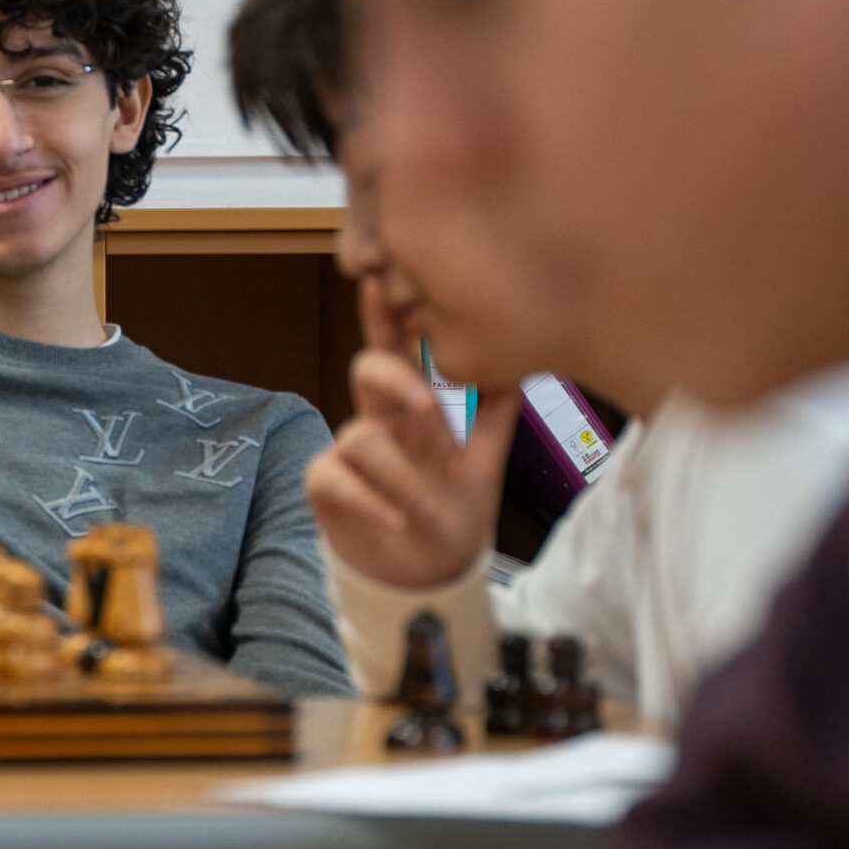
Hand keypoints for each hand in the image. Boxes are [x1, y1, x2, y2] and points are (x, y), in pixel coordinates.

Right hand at [303, 274, 520, 586]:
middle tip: (428, 409)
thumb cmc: (455, 505)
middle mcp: (378, 418)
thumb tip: (520, 356)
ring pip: (361, 436)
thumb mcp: (487, 456)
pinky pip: (337, 479)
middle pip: (368, 370)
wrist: (431, 571)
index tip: (381, 276)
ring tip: (427, 505)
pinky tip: (397, 518)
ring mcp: (349, 452)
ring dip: (401, 473)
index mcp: (414, 402)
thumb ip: (497, 407)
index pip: (399, 347)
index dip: (387, 312)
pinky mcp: (327, 486)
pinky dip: (370, 500)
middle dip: (395, 381)